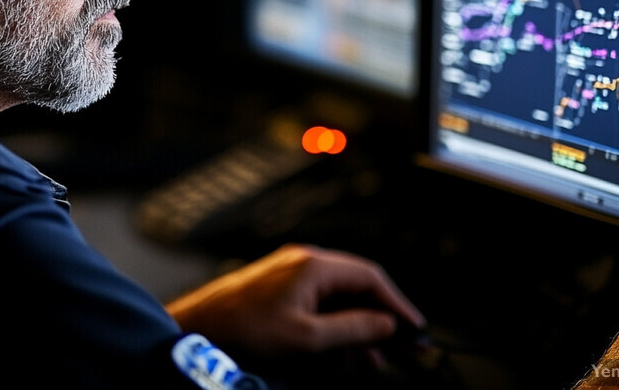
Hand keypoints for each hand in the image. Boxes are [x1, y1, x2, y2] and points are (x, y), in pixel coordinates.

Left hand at [166, 243, 424, 359]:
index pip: (371, 276)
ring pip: (339, 293)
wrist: (203, 324)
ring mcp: (293, 269)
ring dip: (358, 322)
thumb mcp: (308, 338)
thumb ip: (352, 329)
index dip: (397, 303)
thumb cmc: (248, 329)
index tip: (415, 329)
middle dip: (379, 316)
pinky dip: (336, 320)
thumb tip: (386, 324)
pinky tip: (342, 349)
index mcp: (315, 264)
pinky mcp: (282, 282)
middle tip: (399, 347)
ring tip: (372, 359)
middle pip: (357, 283)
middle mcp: (306, 259)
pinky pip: (320, 298)